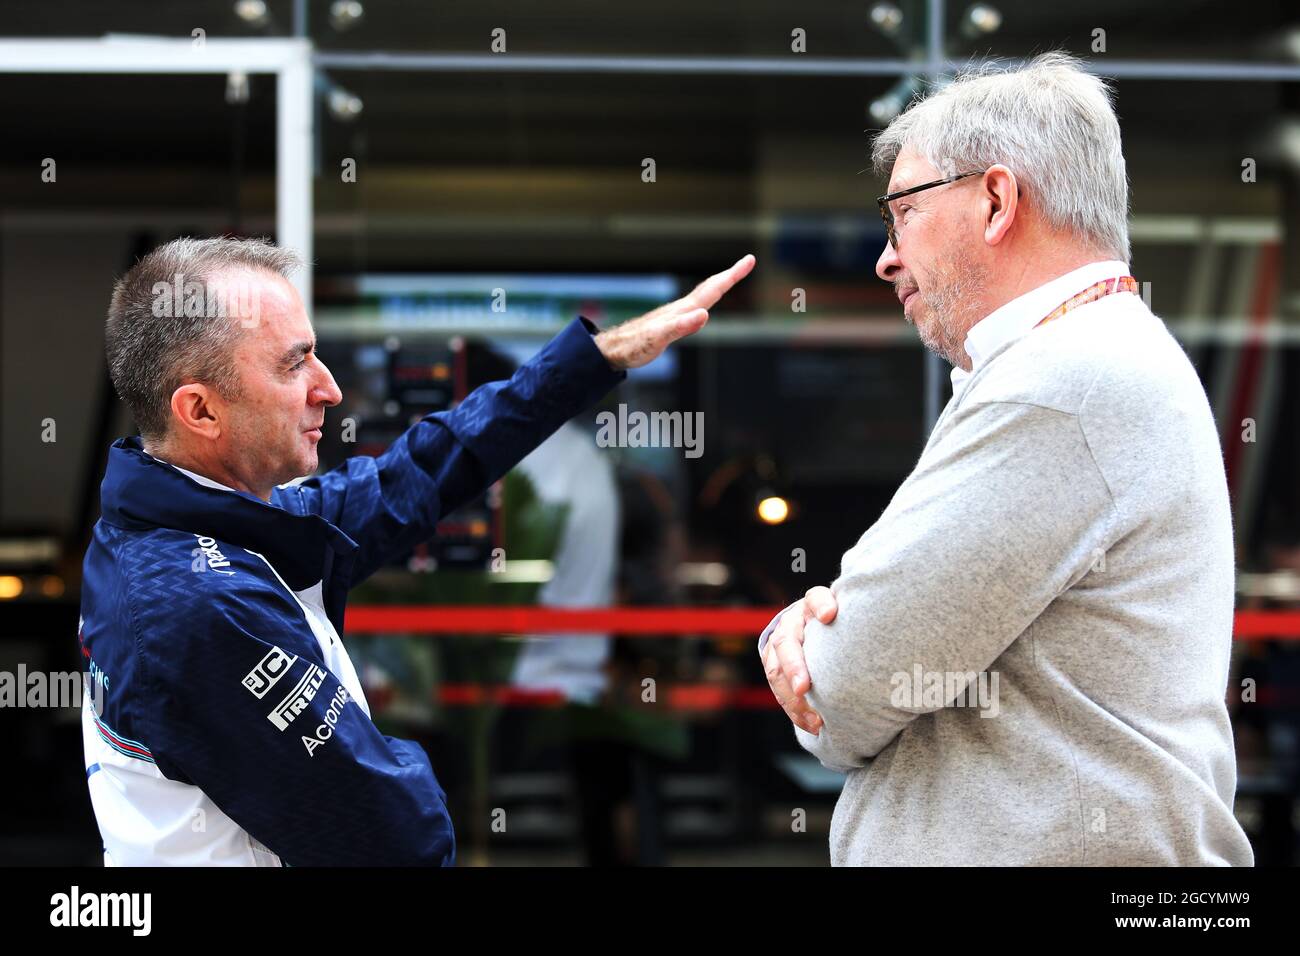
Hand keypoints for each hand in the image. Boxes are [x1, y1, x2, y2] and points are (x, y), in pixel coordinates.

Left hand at [593, 254, 755, 368]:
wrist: (615, 349)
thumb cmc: (634, 345)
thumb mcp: (658, 338)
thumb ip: (681, 327)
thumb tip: (704, 314)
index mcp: (683, 310)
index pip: (713, 289)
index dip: (732, 275)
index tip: (749, 260)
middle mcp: (682, 308)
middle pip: (711, 287)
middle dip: (731, 275)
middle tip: (749, 261)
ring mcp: (676, 314)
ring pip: (703, 295)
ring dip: (720, 285)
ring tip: (732, 277)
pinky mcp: (671, 322)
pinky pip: (695, 307)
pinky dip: (706, 301)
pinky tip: (705, 306)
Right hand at [763, 586, 837, 733]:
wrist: (808, 630)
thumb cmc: (834, 625)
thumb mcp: (842, 616)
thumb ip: (847, 615)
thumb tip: (843, 617)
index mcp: (809, 606)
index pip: (814, 600)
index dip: (820, 605)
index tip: (829, 615)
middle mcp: (788, 625)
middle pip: (785, 644)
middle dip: (794, 667)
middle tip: (804, 688)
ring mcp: (776, 649)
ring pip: (776, 673)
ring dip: (794, 698)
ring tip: (815, 719)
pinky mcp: (773, 669)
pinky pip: (780, 693)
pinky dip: (796, 711)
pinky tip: (813, 725)